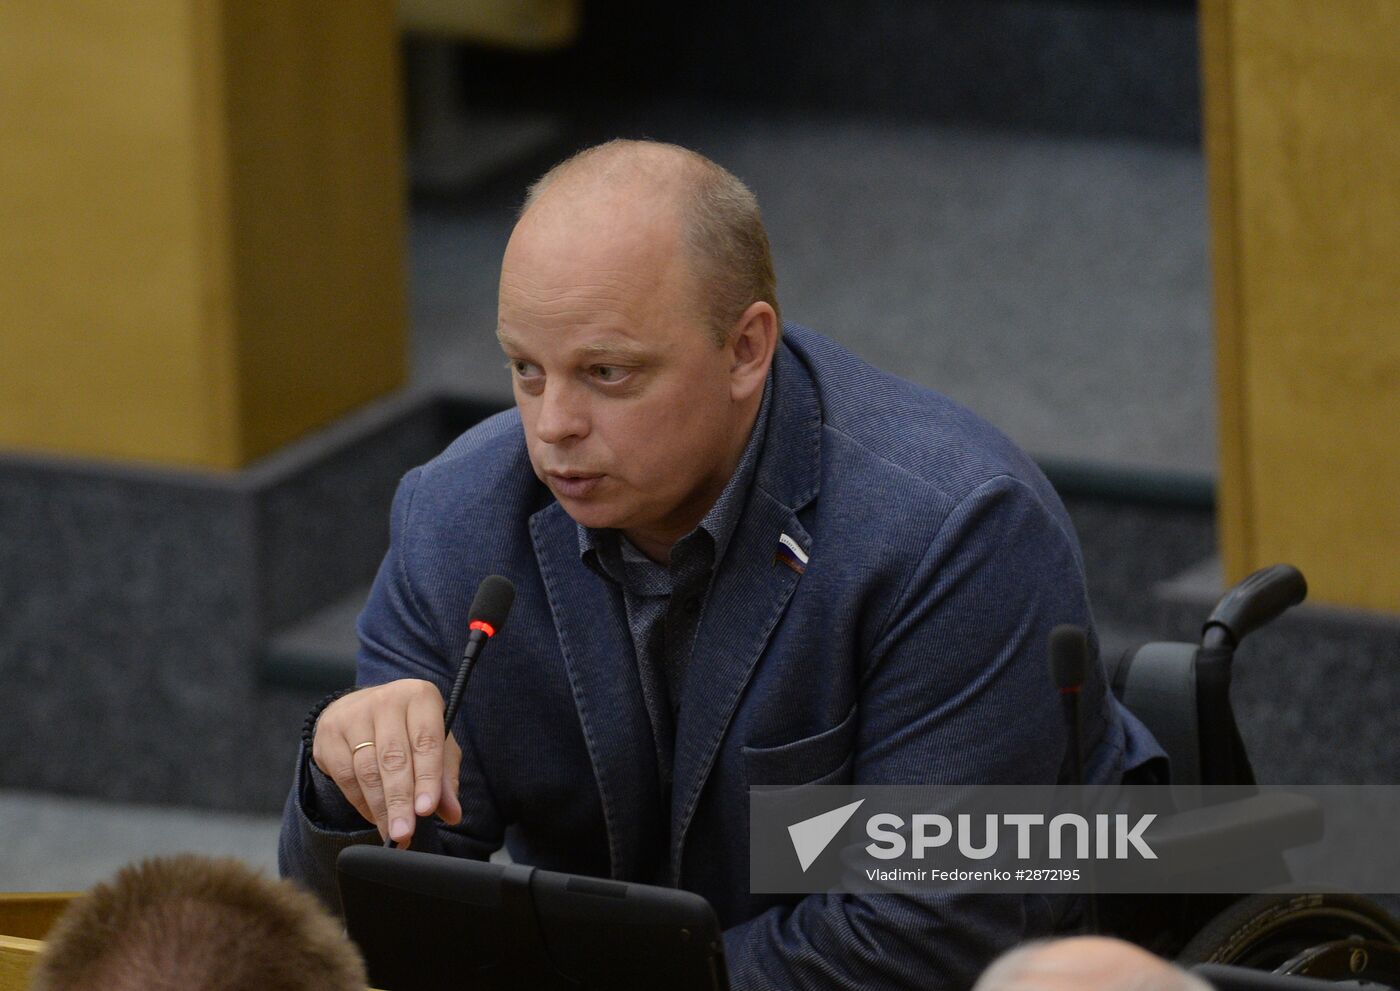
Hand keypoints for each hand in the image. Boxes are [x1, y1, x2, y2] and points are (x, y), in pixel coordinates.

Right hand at [311, 679, 463, 845]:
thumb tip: (452, 813)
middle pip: (393, 759)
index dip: (427, 778)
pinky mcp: (329, 733)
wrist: (361, 708)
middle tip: (404, 832)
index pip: (426, 741)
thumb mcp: (435, 743)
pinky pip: (346, 777)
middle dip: (400, 801)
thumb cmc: (408, 729)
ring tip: (392, 833)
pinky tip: (375, 817)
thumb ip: (445, 777)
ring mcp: (354, 715)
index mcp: (420, 697)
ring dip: (381, 808)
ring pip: (367, 771)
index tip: (426, 810)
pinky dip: (362, 803)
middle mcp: (386, 701)